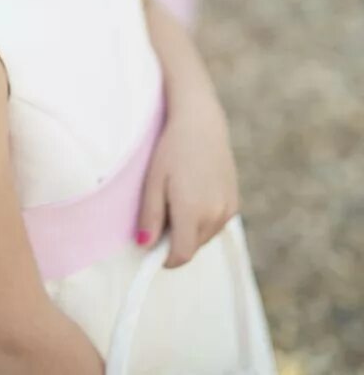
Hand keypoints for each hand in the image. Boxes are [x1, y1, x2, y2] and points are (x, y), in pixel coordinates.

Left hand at [136, 98, 238, 268]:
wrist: (201, 123)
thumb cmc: (172, 149)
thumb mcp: (153, 181)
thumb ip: (150, 217)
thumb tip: (144, 245)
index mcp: (192, 211)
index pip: (181, 255)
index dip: (165, 258)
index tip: (153, 248)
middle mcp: (215, 215)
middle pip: (192, 247)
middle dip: (176, 240)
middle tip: (163, 211)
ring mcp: (228, 210)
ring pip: (204, 237)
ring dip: (190, 230)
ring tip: (179, 198)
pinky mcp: (235, 203)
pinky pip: (216, 224)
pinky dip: (203, 219)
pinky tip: (195, 194)